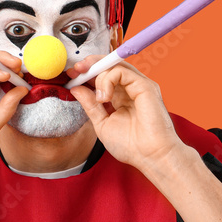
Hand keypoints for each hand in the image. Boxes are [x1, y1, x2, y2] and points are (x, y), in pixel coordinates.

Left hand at [67, 57, 184, 172]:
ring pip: (114, 65)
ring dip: (98, 74)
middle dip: (89, 65)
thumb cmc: (131, 146)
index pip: (103, 76)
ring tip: (98, 97)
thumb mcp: (102, 123)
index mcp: (121, 97)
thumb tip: (76, 88)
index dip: (86, 73)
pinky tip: (105, 97)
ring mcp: (139, 85)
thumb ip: (90, 105)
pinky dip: (107, 79)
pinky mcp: (145, 86)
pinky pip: (121, 71)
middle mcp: (131, 88)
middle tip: (75, 70)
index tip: (71, 75)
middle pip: (109, 65)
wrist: (150, 156)